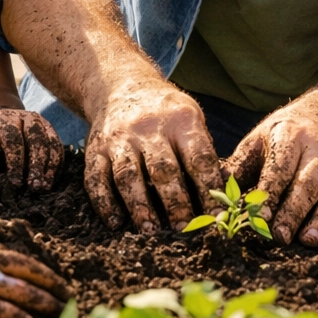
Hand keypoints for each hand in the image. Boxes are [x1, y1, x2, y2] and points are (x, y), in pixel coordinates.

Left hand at [0, 108, 63, 190]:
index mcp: (6, 120)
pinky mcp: (52, 130)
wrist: (1, 120)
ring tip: (45, 186)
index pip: (13, 140)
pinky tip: (51, 180)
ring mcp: (42, 122)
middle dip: (37, 164)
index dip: (15, 162)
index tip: (16, 182)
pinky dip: (57, 164)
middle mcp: (27, 118)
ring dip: (50, 166)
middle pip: (37, 139)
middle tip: (35, 186)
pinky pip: (58, 147)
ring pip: (51, 142)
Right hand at [84, 80, 221, 232]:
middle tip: (184, 230)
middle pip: (163, 169)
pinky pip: (97, 178)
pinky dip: (105, 203)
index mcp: (181, 119)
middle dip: (175, 203)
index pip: (198, 157)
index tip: (215, 215)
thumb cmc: (166, 111)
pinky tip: (116, 222)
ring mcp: (119, 138)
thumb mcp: (191, 117)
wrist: (123, 85)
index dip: (208, 188)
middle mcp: (149, 127)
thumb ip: (203, 150)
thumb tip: (222, 193)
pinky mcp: (96, 149)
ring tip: (151, 231)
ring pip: (129, 176)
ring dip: (140, 207)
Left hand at [225, 88, 317, 246]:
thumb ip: (240, 164)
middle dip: (293, 211)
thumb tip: (213, 195)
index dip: (269, 193)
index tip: (258, 217)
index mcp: (290, 136)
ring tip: (310, 240)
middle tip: (280, 237)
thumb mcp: (263, 135)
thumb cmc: (290, 129)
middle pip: (306, 183)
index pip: (279, 168)